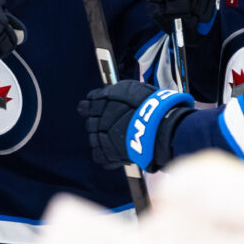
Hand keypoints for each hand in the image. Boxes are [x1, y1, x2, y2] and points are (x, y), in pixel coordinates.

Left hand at [77, 80, 192, 171]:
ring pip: (94, 139)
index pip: (86, 106)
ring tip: (121, 138)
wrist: (157, 126)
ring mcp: (100, 138)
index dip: (93, 108)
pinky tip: (118, 150)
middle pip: (90, 123)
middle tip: (116, 125)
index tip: (100, 110)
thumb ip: (112, 92)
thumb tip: (100, 95)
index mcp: (100, 102)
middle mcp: (97, 119)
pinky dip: (107, 155)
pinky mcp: (106, 155)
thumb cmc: (149, 104)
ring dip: (104, 139)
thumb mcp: (129, 88)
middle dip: (100, 124)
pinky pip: (99, 156)